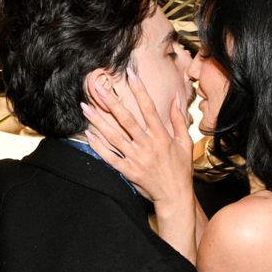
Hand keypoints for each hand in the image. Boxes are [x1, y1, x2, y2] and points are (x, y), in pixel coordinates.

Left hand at [82, 69, 192, 205]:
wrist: (175, 195)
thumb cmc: (181, 169)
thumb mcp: (185, 143)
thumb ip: (179, 120)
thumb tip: (176, 98)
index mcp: (161, 137)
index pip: (149, 109)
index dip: (140, 91)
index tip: (131, 75)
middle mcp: (147, 146)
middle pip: (127, 121)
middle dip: (112, 103)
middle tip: (99, 89)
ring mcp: (136, 159)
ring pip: (115, 137)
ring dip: (99, 122)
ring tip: (86, 108)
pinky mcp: (128, 171)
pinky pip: (111, 158)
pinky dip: (99, 147)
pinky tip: (89, 135)